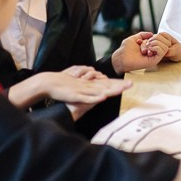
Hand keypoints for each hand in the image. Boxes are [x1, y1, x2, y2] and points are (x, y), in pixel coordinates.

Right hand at [7, 67, 129, 114]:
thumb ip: (85, 91)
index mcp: (89, 84)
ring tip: (122, 89)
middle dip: (119, 86)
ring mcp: (82, 90)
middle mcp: (88, 86)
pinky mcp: (75, 95)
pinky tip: (103, 97)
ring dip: (111, 90)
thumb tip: (93, 93)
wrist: (48, 82)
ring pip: (99, 91)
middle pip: (106, 86)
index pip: (106, 84)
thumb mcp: (77, 88)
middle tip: (132, 84)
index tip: (129, 84)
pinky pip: (87, 98)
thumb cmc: (62, 87)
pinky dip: (95, 98)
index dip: (117, 84)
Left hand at [110, 31, 180, 72]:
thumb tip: (152, 34)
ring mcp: (155, 56)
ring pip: (165, 46)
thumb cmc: (126, 49)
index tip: (147, 38)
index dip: (156, 36)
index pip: (162, 39)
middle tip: (148, 42)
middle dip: (157, 39)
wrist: (121, 58)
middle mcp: (154, 52)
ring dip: (156, 43)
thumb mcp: (134, 38)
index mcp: (150, 47)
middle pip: (165, 42)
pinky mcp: (154, 61)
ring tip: (148, 46)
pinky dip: (156, 47)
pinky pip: (162, 52)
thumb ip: (142, 34)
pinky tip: (149, 48)